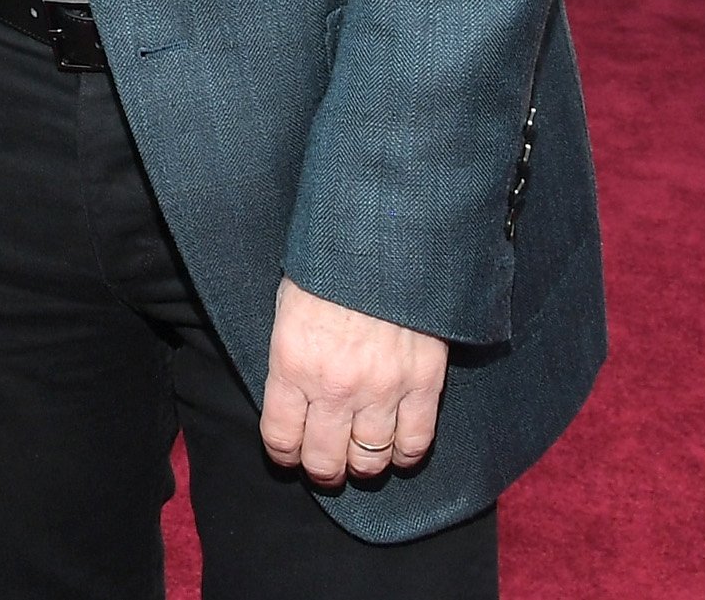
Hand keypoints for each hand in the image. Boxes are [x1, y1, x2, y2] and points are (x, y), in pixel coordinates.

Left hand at [257, 278, 445, 484]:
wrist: (383, 235)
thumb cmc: (329, 266)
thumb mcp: (288, 306)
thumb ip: (289, 357)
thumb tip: (291, 395)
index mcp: (293, 364)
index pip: (281, 439)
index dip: (283, 453)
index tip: (289, 452)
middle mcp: (335, 386)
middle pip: (325, 461)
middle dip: (322, 469)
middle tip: (326, 463)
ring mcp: (382, 388)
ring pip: (370, 460)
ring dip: (363, 465)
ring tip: (361, 456)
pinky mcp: (423, 383)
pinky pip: (415, 442)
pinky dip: (405, 454)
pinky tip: (396, 448)